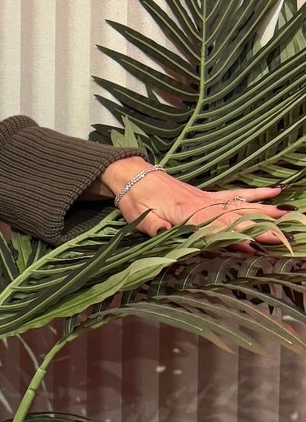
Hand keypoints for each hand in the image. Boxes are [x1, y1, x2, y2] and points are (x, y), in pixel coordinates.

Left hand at [100, 158, 291, 247]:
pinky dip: (256, 193)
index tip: (252, 245)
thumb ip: (154, 227)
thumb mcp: (138, 218)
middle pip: (236, 217)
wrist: (134, 175)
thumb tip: (164, 235)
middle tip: (283, 235)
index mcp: (187, 213)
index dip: (233, 237)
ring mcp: (208, 198)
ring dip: (265, 210)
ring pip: (242, 204)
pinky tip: (275, 191)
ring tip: (288, 215)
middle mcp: (203, 204)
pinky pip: (236, 194)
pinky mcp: (208, 195)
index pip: (215, 227)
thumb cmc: (136, 200)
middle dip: (259, 228)